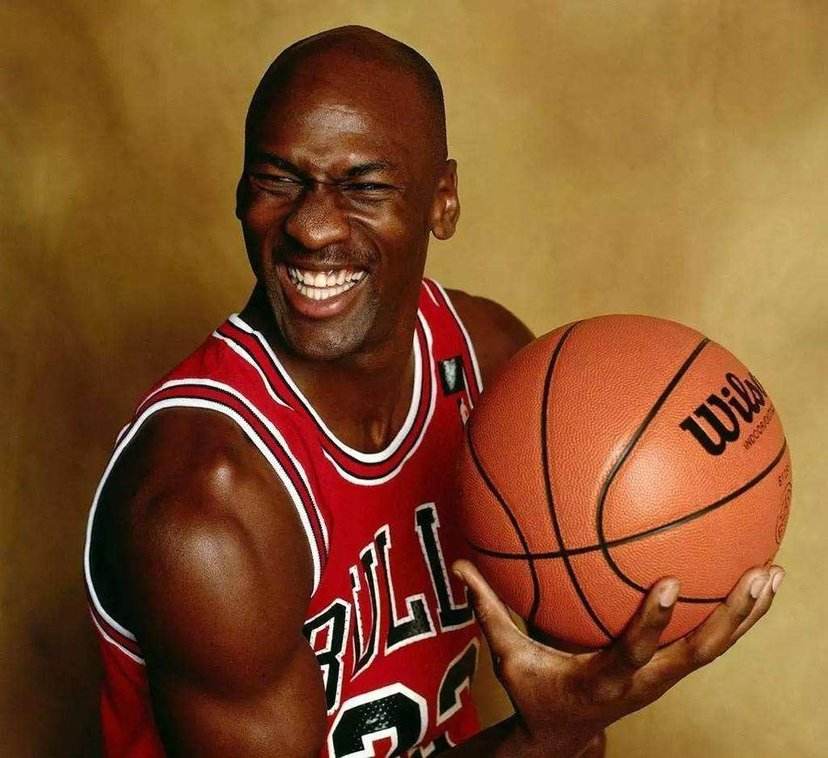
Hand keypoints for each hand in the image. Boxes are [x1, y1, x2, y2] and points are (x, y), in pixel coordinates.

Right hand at [452, 560, 783, 757]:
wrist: (566, 735)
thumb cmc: (536, 691)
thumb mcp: (510, 657)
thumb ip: (489, 610)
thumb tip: (461, 566)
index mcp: (604, 680)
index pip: (632, 653)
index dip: (652, 623)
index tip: (669, 583)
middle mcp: (645, 682)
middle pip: (699, 653)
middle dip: (731, 618)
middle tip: (758, 575)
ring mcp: (664, 679)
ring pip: (716, 649)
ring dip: (747, 615)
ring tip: (772, 574)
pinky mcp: (671, 670)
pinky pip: (709, 643)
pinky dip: (734, 616)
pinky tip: (750, 585)